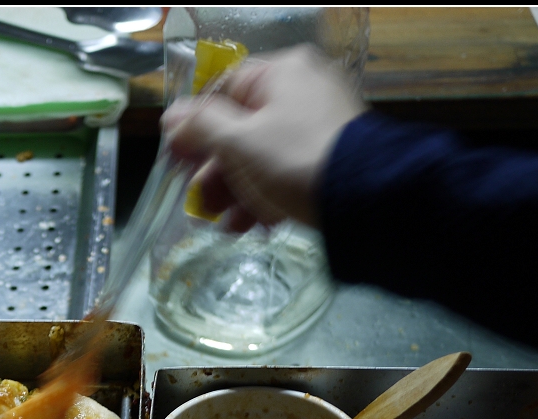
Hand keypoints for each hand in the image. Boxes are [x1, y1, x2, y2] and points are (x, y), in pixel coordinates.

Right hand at [162, 45, 365, 230]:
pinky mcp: (330, 159)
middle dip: (216, 172)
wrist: (365, 197)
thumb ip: (201, 125)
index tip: (177, 159)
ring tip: (225, 224)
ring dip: (236, 192)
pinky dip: (265, 197)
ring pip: (262, 156)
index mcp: (282, 73)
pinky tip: (249, 226)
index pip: (224, 91)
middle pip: (242, 129)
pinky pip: (286, 172)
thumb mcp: (239, 141)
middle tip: (199, 202)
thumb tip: (171, 115)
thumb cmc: (293, 158)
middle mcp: (303, 91)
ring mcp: (320, 125)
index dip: (196, 127)